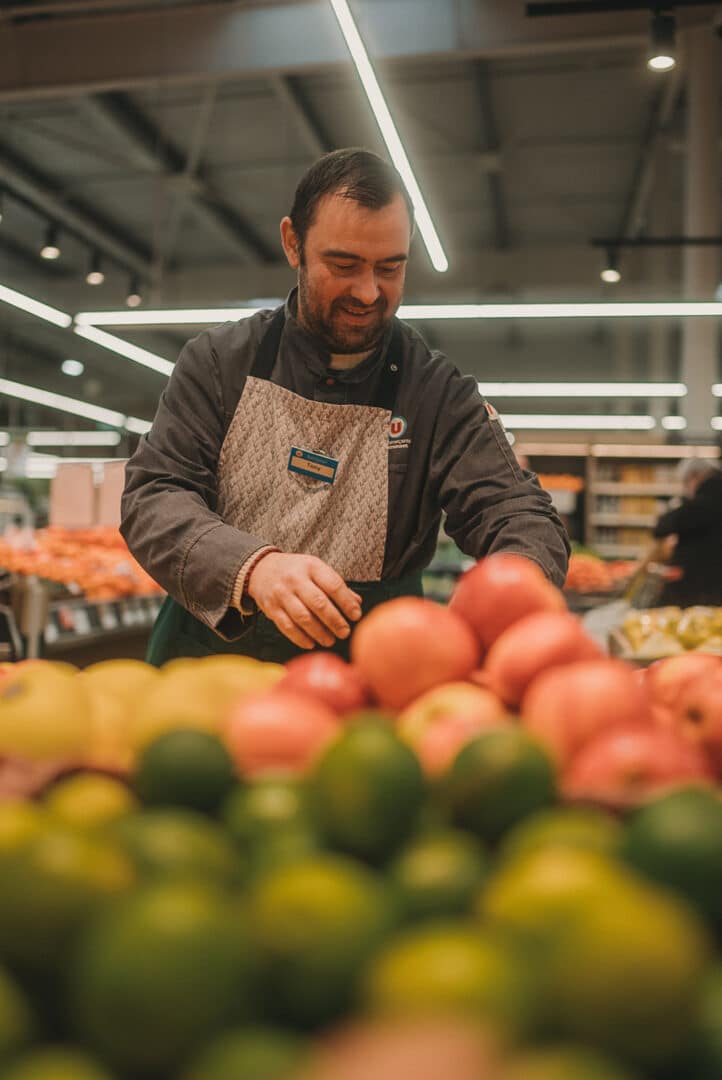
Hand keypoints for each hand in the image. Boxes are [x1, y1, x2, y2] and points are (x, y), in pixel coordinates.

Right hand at [247, 552, 362, 648]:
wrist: (261, 569)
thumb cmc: (296, 571)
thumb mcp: (315, 569)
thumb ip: (335, 585)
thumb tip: (356, 603)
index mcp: (311, 566)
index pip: (333, 585)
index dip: (346, 602)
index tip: (356, 615)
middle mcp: (295, 579)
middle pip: (318, 603)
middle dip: (334, 621)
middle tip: (345, 632)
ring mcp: (282, 594)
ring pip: (303, 617)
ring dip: (319, 632)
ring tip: (330, 640)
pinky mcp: (271, 608)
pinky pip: (287, 626)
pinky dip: (300, 638)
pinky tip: (311, 643)